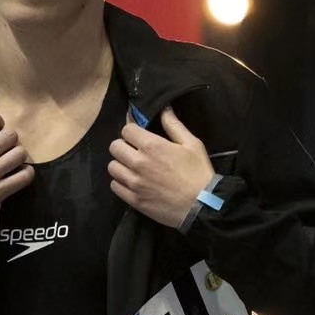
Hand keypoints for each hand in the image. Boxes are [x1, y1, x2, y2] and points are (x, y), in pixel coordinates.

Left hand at [108, 106, 214, 228]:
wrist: (202, 206)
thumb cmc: (199, 173)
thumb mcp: (192, 144)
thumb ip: (173, 125)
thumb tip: (164, 108)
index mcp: (152, 146)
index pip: (126, 130)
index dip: (132, 131)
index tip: (139, 136)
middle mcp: (139, 162)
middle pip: (114, 147)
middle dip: (123, 146)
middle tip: (134, 151)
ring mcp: (134, 182)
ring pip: (112, 166)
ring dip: (120, 164)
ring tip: (132, 167)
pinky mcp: (133, 199)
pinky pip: (114, 186)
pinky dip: (120, 182)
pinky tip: (132, 181)